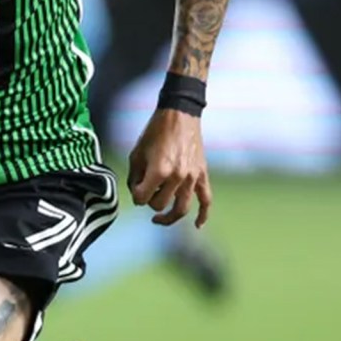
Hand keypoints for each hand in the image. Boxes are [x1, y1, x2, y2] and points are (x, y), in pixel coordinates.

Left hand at [127, 109, 212, 227]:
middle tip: (147, 192)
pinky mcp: (202, 175)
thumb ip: (134, 177)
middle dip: (149, 201)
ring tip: (159, 219)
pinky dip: (203, 215)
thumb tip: (137, 193)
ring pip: (181, 208)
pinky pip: (206, 200)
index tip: (136, 188)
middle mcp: (177, 177)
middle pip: (160, 205)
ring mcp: (192, 177)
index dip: (135, 196)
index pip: (142, 199)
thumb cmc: (155, 132)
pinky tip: (197, 225)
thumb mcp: (136, 153)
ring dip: (169, 217)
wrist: (179, 115)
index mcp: (159, 171)